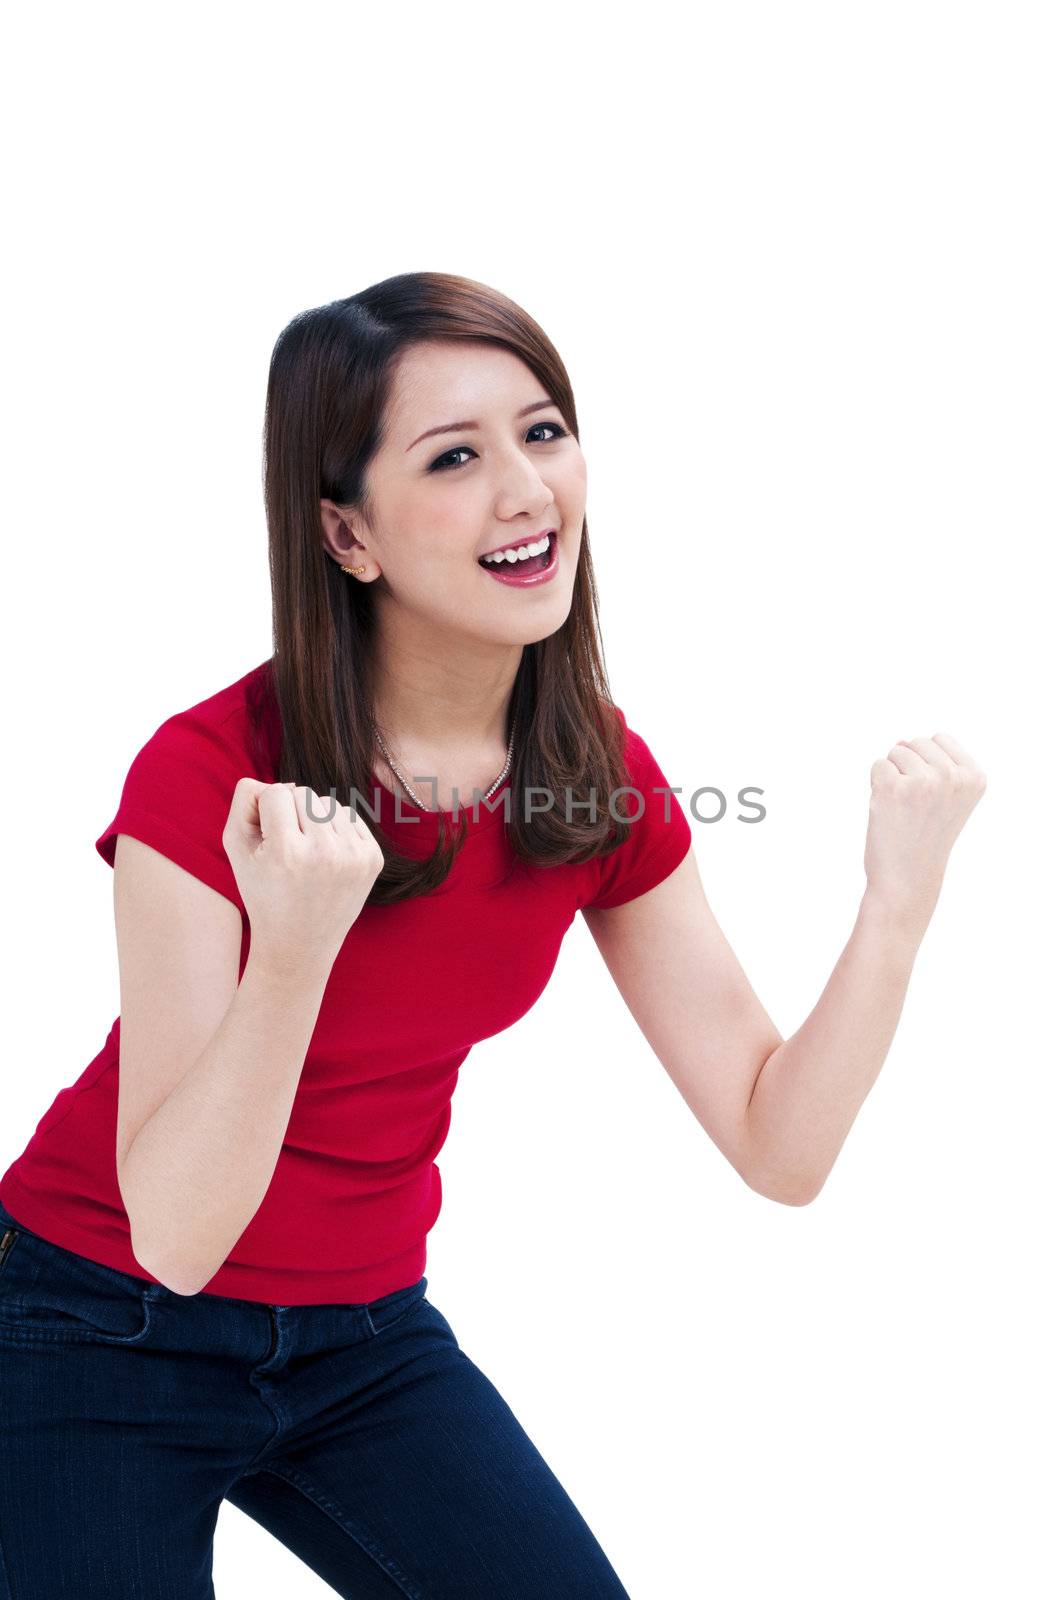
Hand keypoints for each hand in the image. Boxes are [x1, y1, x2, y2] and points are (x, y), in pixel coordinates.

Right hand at [222, 778, 384, 975]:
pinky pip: (350, 817)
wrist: (299, 944)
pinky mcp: (373, 859)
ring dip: (314, 820)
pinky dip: (335, 830)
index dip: (265, 812)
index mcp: (288, 853)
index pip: (275, 792)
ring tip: (305, 854)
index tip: (266, 840)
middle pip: (303, 793)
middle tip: (286, 849)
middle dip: (290, 813)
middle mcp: (325, 853)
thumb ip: (243, 802)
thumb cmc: (262, 892)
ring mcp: (354, 857)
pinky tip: (325, 857)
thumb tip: (275, 781)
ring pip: (329, 803)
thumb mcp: (236, 849)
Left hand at [863, 734, 986, 922]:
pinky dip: (876, 786)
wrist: (908, 877)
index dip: (928, 764)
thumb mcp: (946, 796)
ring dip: (893, 777)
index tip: (933, 798)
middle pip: (916, 742)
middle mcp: (953, 777)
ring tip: (903, 809)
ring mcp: (924, 781)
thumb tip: (900, 741)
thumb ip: (933, 762)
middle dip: (908, 768)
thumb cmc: (924, 836)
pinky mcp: (893, 787)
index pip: (939, 739)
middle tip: (915, 806)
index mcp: (975, 777)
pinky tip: (889, 810)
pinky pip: (878, 766)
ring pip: (895, 752)